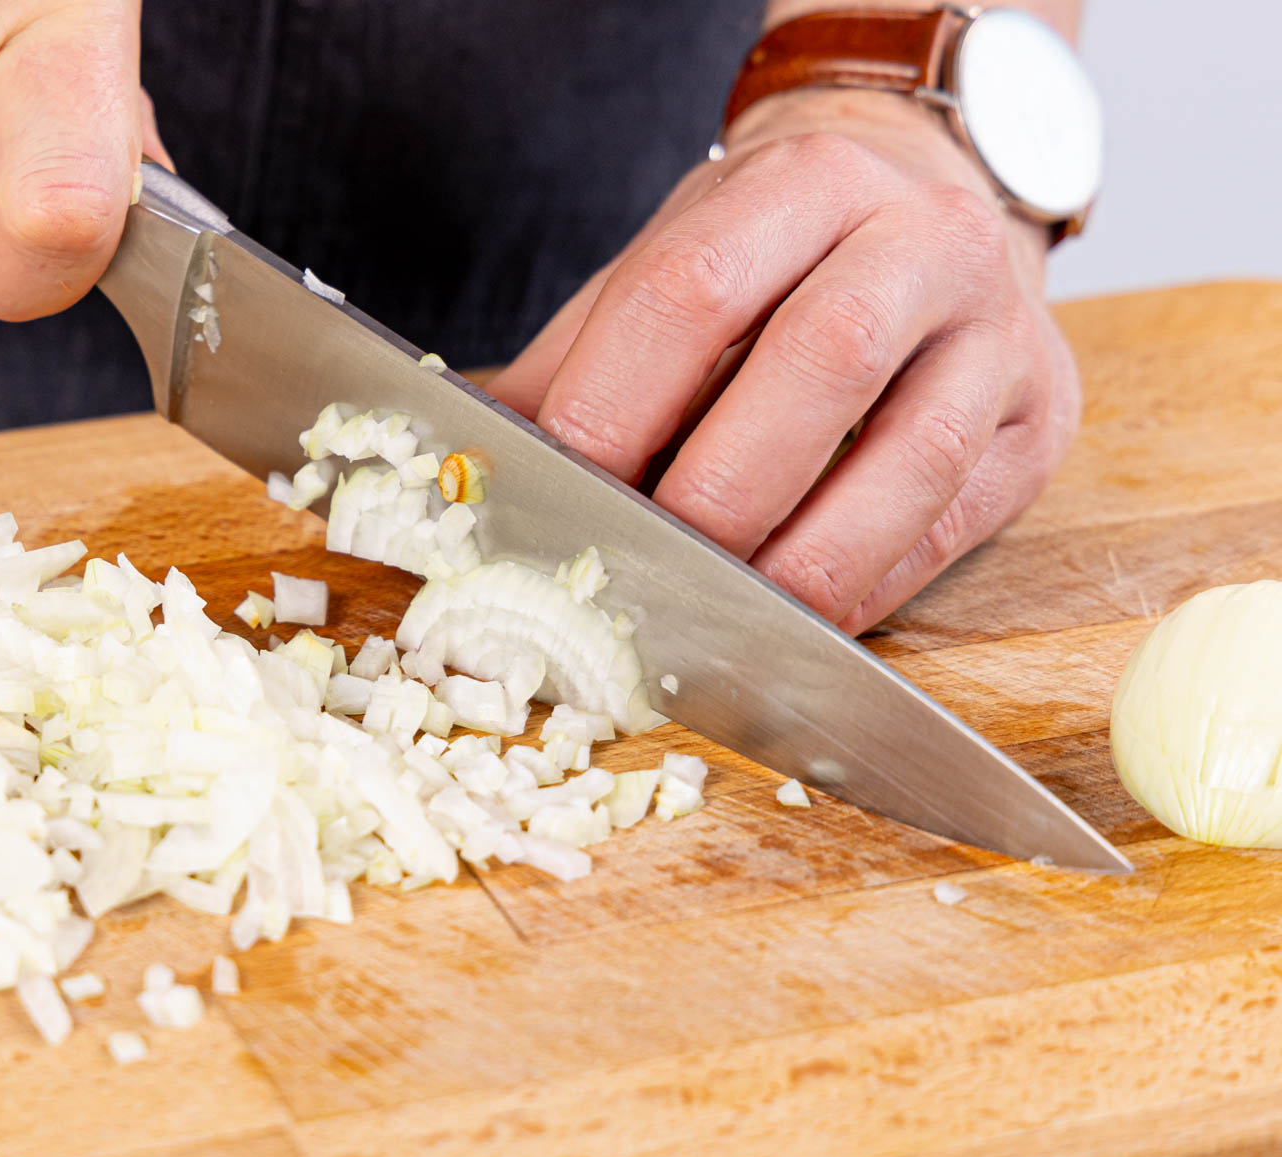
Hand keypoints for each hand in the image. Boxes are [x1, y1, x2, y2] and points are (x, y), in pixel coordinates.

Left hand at [491, 90, 1081, 631]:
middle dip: (718, 492)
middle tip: (642, 572)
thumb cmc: (770, 264)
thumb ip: (577, 366)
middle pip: (822, 364)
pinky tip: (795, 619)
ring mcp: (999, 331)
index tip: (560, 496)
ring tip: (719, 621)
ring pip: (912, 459)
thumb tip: (468, 467)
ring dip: (804, 560)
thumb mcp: (668, 271)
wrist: (919, 210)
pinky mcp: (1038, 420)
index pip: (695, 291)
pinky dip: (865, 585)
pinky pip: (950, 524)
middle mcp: (922, 240)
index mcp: (804, 184)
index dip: (616, 405)